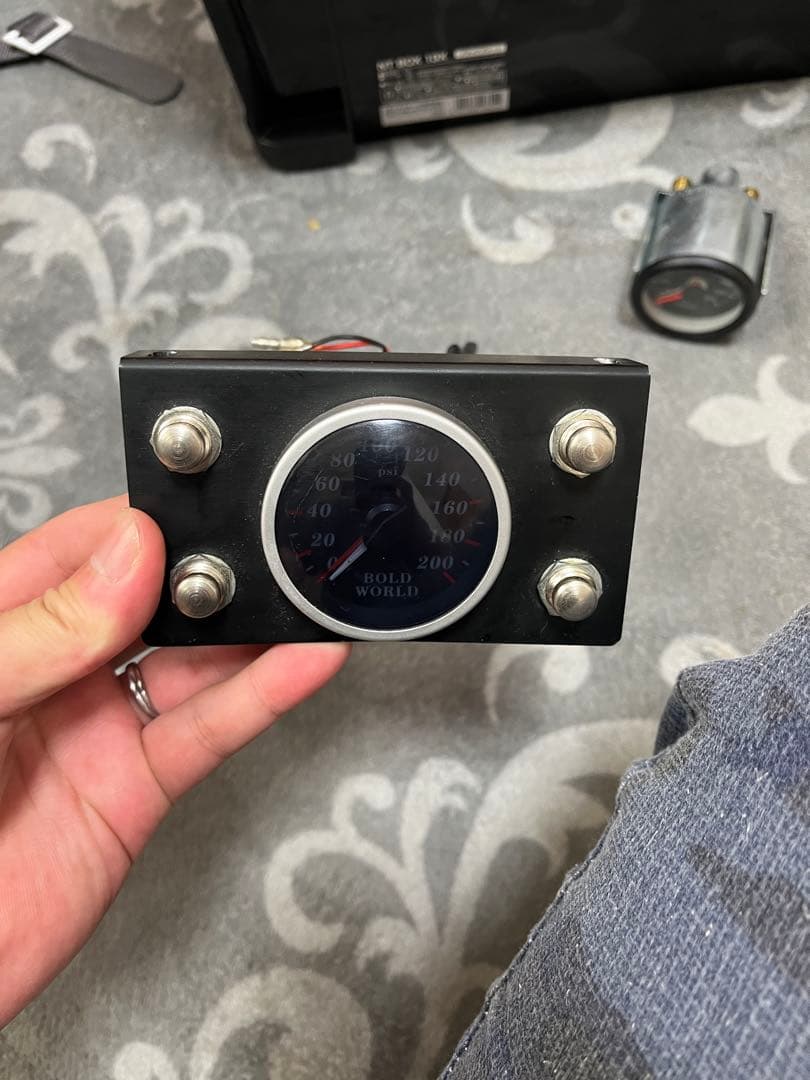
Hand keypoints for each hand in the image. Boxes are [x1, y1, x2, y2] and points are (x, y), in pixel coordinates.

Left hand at [0, 496, 348, 1025]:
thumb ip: (39, 632)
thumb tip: (132, 552)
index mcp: (3, 623)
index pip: (85, 549)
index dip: (146, 529)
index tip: (201, 513)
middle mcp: (57, 668)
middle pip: (152, 600)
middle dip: (211, 573)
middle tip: (272, 548)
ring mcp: (99, 728)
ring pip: (193, 663)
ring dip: (253, 629)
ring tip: (310, 590)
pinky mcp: (137, 791)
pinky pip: (207, 734)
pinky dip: (264, 698)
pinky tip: (308, 660)